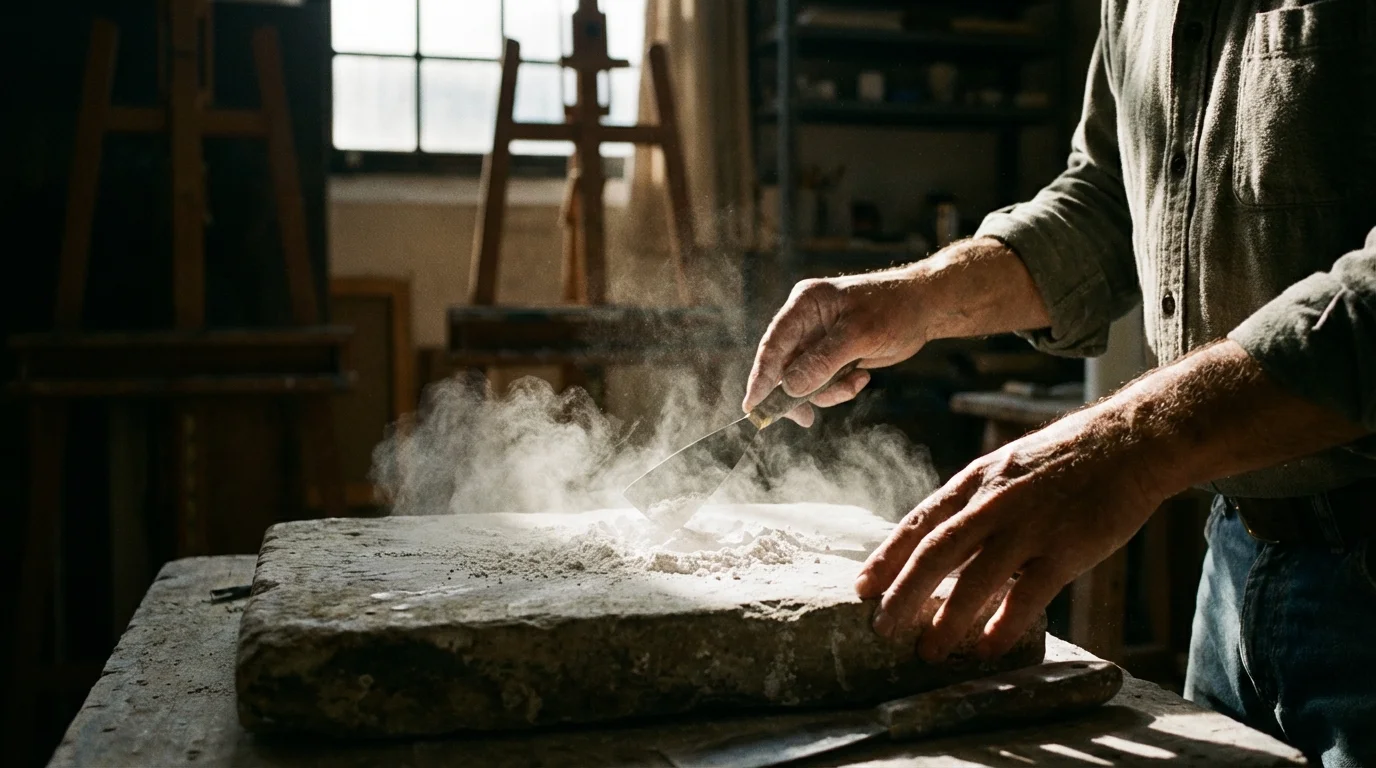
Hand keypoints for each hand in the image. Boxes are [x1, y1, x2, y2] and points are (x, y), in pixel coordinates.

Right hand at [742, 268, 928, 425]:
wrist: (924, 309)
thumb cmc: (893, 310)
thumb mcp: (859, 335)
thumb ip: (824, 361)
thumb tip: (790, 388)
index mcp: (804, 304)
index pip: (774, 343)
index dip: (761, 375)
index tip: (752, 405)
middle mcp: (805, 322)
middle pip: (783, 366)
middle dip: (796, 392)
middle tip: (804, 418)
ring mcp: (817, 340)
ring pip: (803, 380)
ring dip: (826, 391)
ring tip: (854, 384)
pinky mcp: (830, 355)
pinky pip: (822, 382)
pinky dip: (838, 389)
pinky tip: (862, 379)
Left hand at [855, 405, 1171, 660]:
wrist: (1130, 441)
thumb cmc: (1065, 459)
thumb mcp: (1006, 469)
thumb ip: (974, 505)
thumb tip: (940, 547)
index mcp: (975, 481)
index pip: (919, 522)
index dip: (887, 557)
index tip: (862, 587)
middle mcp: (994, 501)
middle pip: (935, 552)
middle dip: (902, 594)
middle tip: (880, 629)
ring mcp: (1030, 524)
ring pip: (975, 578)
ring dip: (946, 620)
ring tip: (927, 651)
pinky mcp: (1068, 547)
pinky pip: (1028, 594)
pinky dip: (1003, 624)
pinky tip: (987, 649)